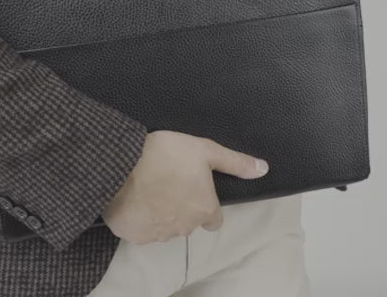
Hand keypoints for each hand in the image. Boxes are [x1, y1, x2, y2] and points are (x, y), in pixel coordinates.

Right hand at [101, 130, 268, 243]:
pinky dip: (140, 219)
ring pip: (166, 227)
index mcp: (205, 210)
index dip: (206, 204)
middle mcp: (185, 228)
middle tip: (169, 183)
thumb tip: (263, 169)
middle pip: (189, 222)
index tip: (194, 190)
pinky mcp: (135, 236)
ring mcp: (159, 234)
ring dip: (162, 214)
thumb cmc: (167, 155)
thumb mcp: (205, 150)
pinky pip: (142, 230)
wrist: (122, 165)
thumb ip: (235, 163)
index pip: (214, 219)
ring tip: (150, 188)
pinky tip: (135, 199)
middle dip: (182, 208)